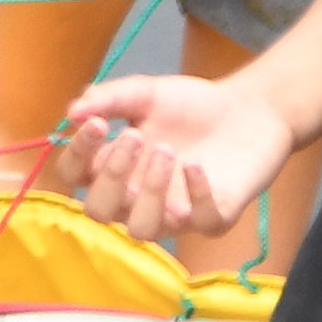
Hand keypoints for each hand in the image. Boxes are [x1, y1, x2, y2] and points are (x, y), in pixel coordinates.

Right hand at [53, 70, 293, 246]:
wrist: (249, 109)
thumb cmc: (190, 105)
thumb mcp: (145, 92)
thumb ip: (108, 98)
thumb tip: (72, 113)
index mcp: (113, 168)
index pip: (74, 177)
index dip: (77, 155)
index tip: (97, 123)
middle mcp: (136, 197)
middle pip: (99, 212)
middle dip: (112, 176)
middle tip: (136, 137)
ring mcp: (175, 212)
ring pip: (142, 229)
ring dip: (148, 194)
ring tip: (168, 153)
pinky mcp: (215, 217)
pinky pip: (201, 224)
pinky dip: (197, 195)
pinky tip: (197, 164)